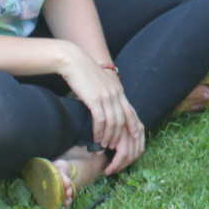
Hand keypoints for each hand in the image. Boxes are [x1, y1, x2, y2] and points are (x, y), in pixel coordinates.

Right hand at [58, 50, 145, 170]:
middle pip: (123, 120)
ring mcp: (106, 96)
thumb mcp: (101, 84)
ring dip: (110, 137)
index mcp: (118, 90)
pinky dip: (100, 132)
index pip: (131, 111)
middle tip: (116, 148)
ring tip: (105, 146)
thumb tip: (104, 108)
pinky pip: (100, 120)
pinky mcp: (95, 99)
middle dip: (121, 136)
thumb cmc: (84, 73)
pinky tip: (96, 138)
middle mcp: (116, 94)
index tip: (134, 137)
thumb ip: (106, 95)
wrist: (73, 61)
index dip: (133, 126)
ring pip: (113, 122)